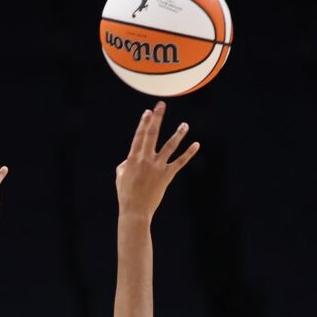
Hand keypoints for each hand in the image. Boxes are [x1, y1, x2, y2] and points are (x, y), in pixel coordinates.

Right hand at [113, 101, 197, 219]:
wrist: (135, 211)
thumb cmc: (125, 195)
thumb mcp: (120, 177)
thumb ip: (125, 164)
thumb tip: (130, 159)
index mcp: (133, 158)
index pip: (139, 136)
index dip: (144, 123)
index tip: (148, 111)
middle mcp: (146, 159)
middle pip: (152, 134)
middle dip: (157, 118)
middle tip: (161, 105)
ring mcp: (157, 167)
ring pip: (170, 147)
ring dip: (178, 134)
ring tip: (185, 124)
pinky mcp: (167, 176)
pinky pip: (180, 162)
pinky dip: (189, 153)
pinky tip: (196, 145)